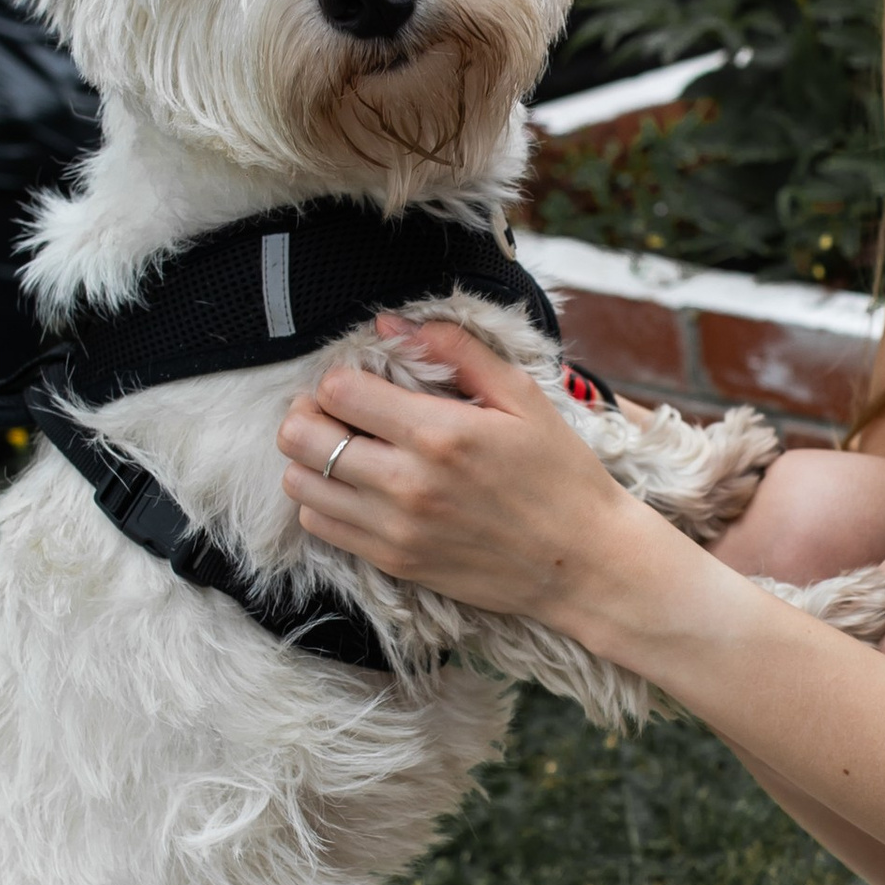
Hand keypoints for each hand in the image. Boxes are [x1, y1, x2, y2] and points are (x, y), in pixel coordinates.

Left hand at [276, 316, 645, 626]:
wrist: (585, 562)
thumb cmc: (561, 474)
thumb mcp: (523, 398)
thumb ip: (457, 352)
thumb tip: (391, 322)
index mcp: (439, 433)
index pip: (337, 391)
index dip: (339, 376)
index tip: (362, 380)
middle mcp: (407, 483)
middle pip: (302, 437)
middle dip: (309, 412)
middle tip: (338, 411)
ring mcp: (395, 528)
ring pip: (299, 483)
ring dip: (311, 458)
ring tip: (345, 448)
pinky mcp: (394, 561)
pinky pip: (319, 527)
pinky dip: (322, 501)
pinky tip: (355, 488)